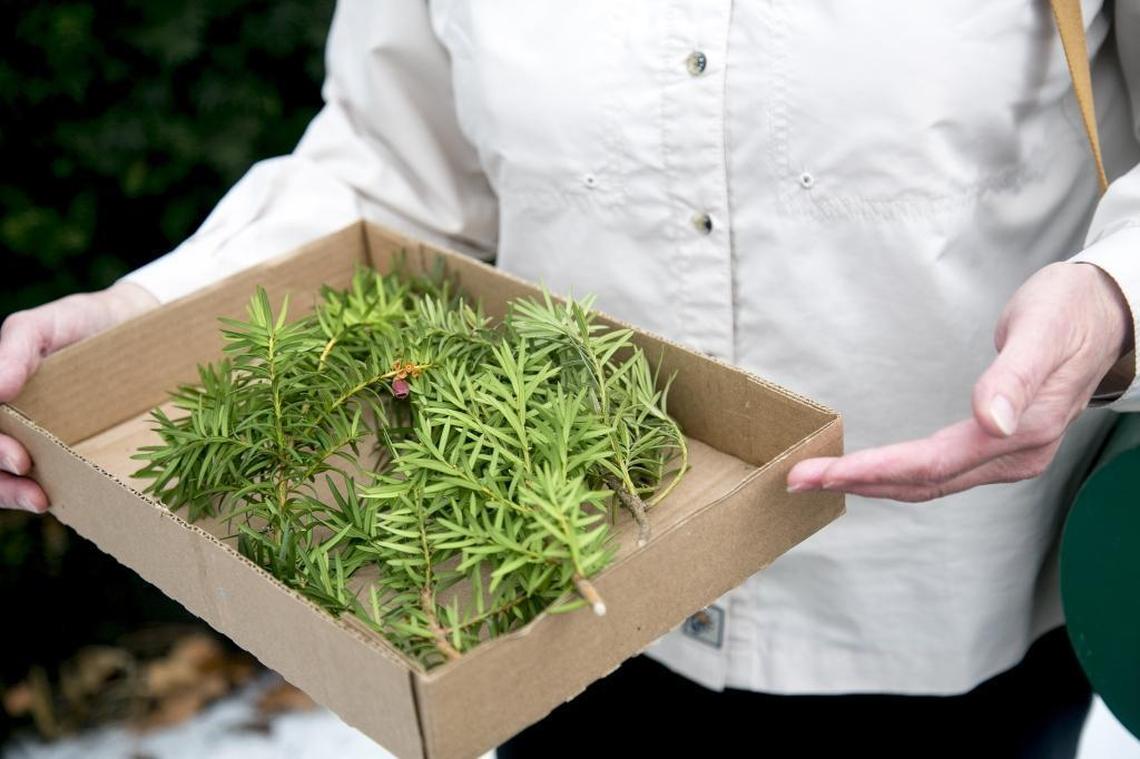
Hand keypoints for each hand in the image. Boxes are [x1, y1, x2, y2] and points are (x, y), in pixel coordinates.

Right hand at [0, 282, 157, 511]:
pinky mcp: (65, 446)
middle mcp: (7, 418)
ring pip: (3, 475)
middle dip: (0, 482)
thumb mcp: (42, 326)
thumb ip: (15, 351)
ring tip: (39, 501)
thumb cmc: (80, 322)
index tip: (19, 459)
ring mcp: (33, 434)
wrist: (133, 325)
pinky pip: (46, 476)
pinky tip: (53, 500)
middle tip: (31, 485)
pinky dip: (39, 490)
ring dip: (11, 494)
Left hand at [786, 262, 1134, 501]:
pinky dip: (901, 475)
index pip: (931, 465)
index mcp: (1022, 432)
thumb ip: (1014, 377)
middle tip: (798, 478)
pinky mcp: (1003, 447)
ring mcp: (1011, 456)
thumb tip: (991, 421)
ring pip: (931, 484)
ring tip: (820, 478)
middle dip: (857, 482)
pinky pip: (942, 473)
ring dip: (875, 483)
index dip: (873, 471)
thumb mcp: (1042, 332)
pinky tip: (873, 471)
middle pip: (923, 482)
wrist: (1109, 315)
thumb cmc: (1071, 312)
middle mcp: (1015, 455)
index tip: (821, 472)